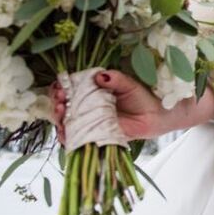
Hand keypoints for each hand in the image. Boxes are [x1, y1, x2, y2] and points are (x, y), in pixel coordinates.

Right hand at [49, 70, 175, 145]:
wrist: (156, 116)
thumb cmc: (142, 97)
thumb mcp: (128, 84)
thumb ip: (115, 79)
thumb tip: (99, 75)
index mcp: (93, 91)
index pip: (70, 88)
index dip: (62, 87)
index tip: (60, 86)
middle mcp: (88, 107)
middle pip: (64, 105)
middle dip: (57, 102)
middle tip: (60, 99)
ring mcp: (90, 122)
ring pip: (66, 122)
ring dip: (59, 118)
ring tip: (60, 111)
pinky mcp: (95, 137)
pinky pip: (76, 139)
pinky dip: (67, 136)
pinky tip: (64, 131)